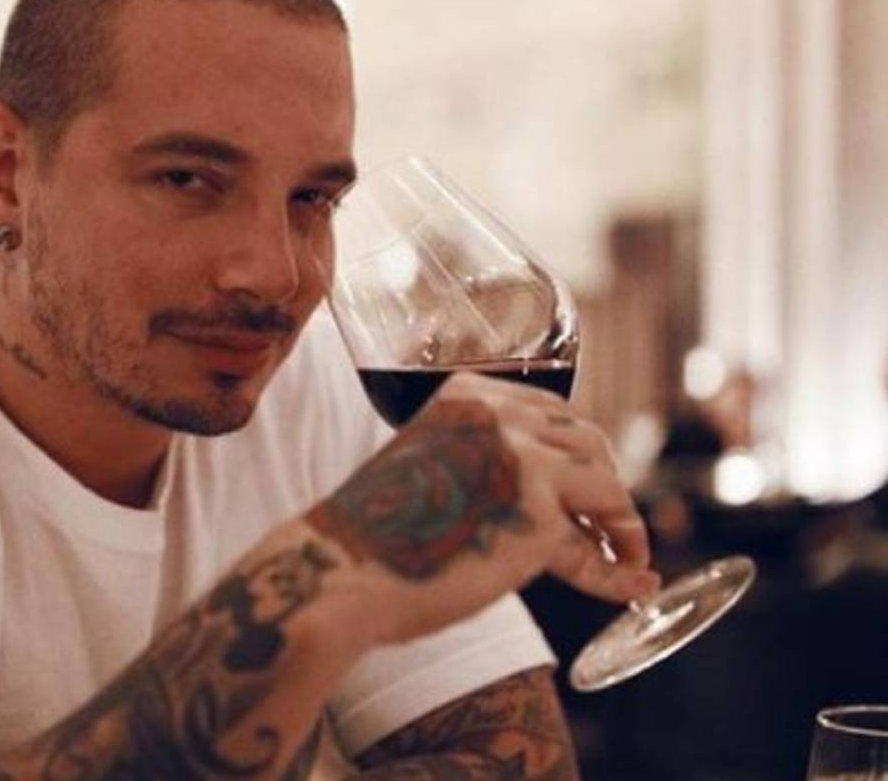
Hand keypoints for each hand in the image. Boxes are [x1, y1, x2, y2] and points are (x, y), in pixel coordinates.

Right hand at [307, 371, 659, 645]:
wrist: (345, 571)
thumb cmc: (377, 537)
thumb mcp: (432, 470)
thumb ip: (482, 465)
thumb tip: (550, 503)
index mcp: (465, 395)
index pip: (548, 411)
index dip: (573, 453)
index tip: (583, 489)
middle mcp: (497, 413)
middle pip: (585, 437)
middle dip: (603, 482)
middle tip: (606, 527)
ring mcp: (521, 454)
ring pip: (605, 476)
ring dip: (621, 520)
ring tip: (623, 555)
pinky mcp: (540, 508)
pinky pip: (601, 535)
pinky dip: (622, 562)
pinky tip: (635, 583)